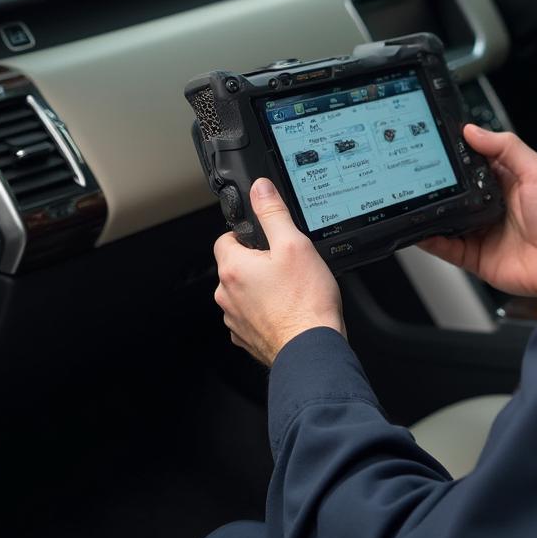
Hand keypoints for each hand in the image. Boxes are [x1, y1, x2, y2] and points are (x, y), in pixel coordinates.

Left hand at [214, 178, 344, 365]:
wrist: (311, 349)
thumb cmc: (305, 301)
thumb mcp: (294, 244)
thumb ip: (273, 213)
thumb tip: (260, 189)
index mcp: (233, 268)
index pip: (225, 238)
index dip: (247, 234)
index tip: (266, 238)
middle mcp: (226, 295)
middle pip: (235, 266)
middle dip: (257, 262)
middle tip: (287, 264)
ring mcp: (235, 320)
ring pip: (243, 292)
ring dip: (261, 288)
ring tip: (291, 288)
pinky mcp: (247, 338)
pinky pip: (252, 316)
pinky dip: (266, 311)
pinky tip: (288, 309)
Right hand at [419, 125, 536, 299]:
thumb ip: (507, 147)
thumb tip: (473, 130)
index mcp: (506, 181)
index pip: (471, 164)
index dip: (453, 157)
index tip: (432, 146)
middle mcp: (492, 205)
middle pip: (455, 193)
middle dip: (436, 186)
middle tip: (415, 176)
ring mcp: (483, 232)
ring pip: (446, 220)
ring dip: (429, 213)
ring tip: (411, 202)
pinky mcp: (478, 257)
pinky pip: (448, 248)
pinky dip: (431, 241)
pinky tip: (420, 231)